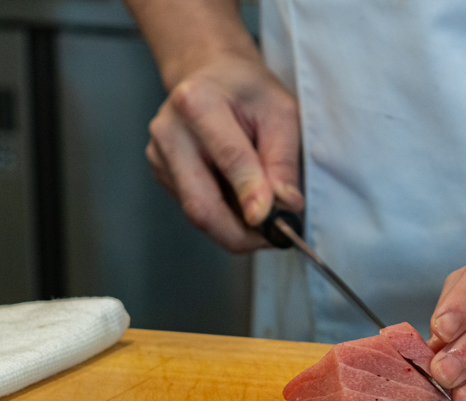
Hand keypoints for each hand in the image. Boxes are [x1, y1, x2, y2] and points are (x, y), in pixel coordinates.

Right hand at [146, 54, 303, 251]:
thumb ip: (282, 161)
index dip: (253, 197)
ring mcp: (160, 155)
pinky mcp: (162, 173)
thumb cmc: (249, 92)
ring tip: (266, 217)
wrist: (213, 76)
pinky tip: (242, 199)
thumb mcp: (281, 114)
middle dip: (241, 234)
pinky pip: (196, 208)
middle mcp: (169, 131)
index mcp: (197, 102)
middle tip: (275, 239)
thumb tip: (285, 206)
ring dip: (236, 228)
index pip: (229, 161)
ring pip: (199, 213)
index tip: (272, 223)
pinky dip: (225, 216)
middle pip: (201, 204)